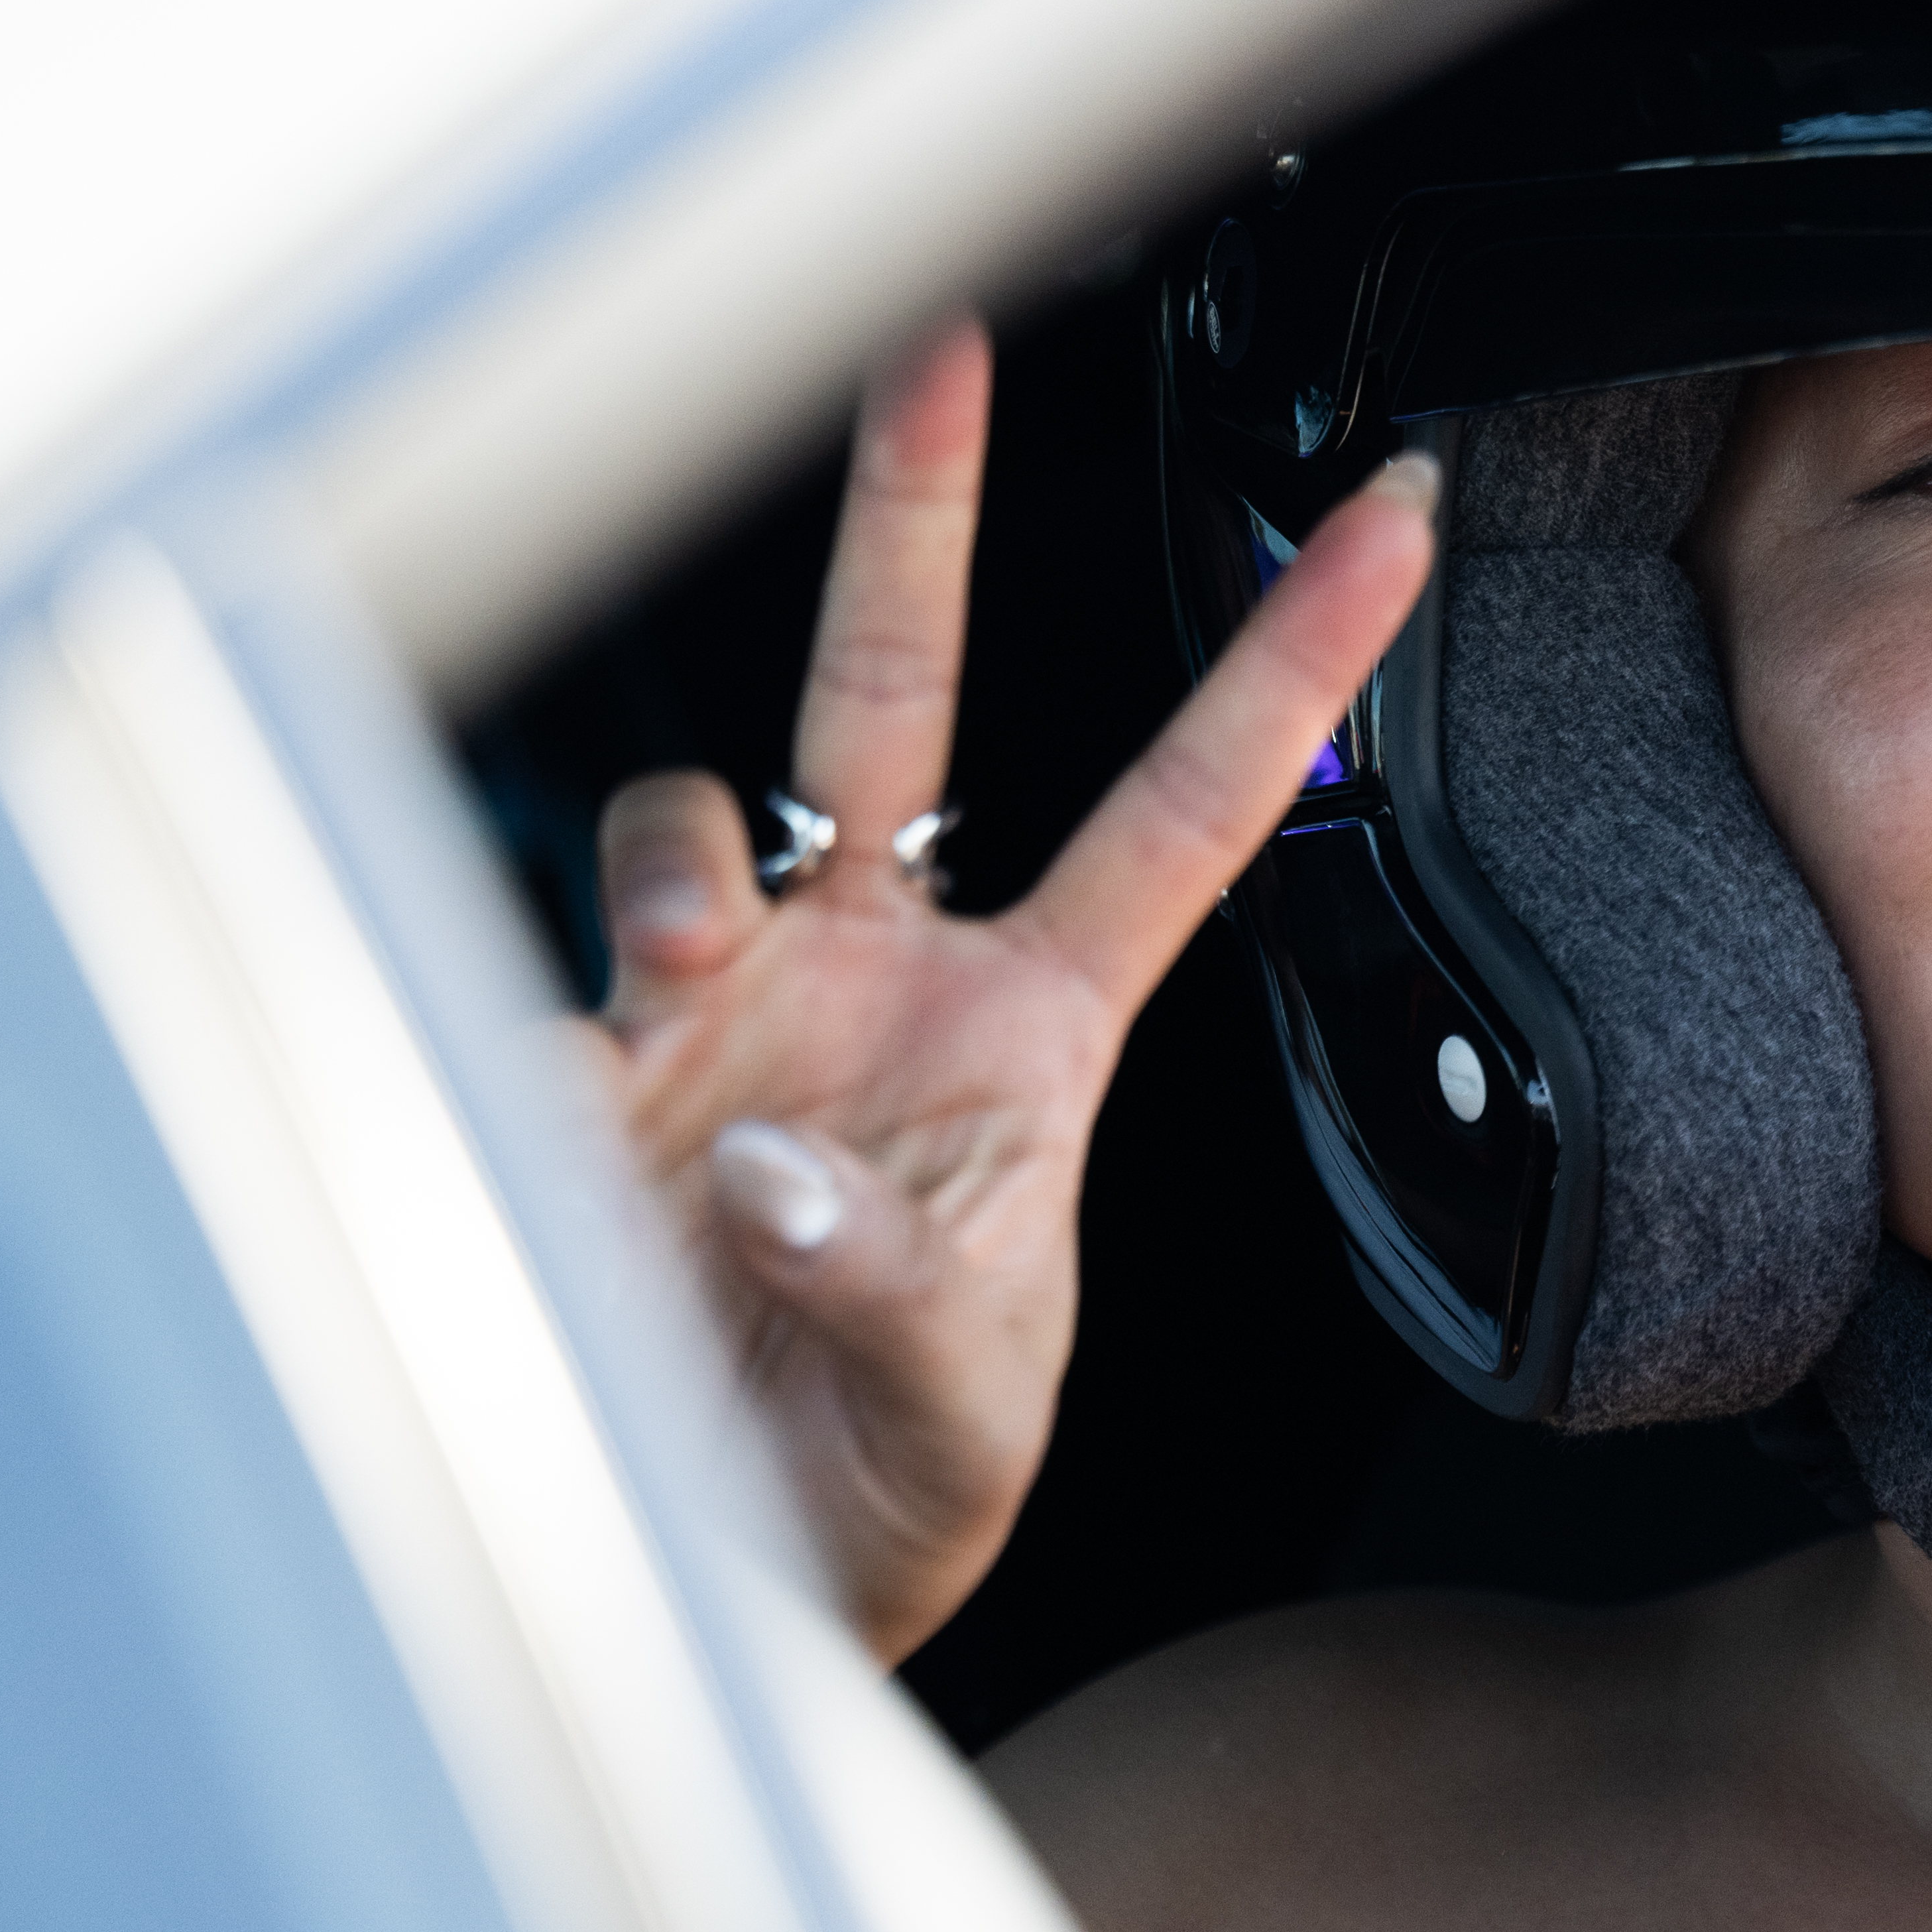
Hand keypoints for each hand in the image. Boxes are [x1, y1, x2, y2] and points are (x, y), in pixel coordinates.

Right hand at [582, 321, 1436, 1659]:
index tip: (1399, 513)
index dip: (1295, 663)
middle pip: (897, 692)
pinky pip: (531, 1003)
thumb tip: (780, 1167)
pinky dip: (548, 1057)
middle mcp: (868, 974)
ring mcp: (714, 1019)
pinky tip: (576, 1145)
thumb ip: (898, 1288)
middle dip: (913, 513)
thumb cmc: (882, 1480)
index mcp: (1025, 1027)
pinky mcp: (569, 1090)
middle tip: (932, 346)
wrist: (735, 1585)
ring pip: (692, 825)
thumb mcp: (966, 1407)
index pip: (1191, 807)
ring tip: (681, 987)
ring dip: (682, 874)